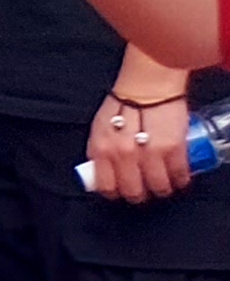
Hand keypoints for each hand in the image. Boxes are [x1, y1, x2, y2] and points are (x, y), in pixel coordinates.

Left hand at [88, 89, 202, 204]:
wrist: (147, 85)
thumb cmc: (122, 103)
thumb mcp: (100, 128)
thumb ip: (101, 150)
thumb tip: (101, 170)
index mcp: (101, 149)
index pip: (105, 185)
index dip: (115, 193)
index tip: (121, 191)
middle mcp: (123, 155)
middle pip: (132, 191)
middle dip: (138, 195)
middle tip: (144, 191)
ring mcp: (149, 154)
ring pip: (157, 186)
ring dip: (161, 189)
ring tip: (163, 186)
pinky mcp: (173, 148)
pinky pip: (179, 174)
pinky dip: (180, 179)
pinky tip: (179, 178)